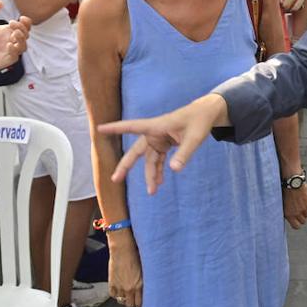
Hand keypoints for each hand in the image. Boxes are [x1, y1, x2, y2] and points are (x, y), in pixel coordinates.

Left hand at [0, 12, 30, 76]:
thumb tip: (0, 2)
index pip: (21, 27)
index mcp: (2, 31)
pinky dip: (14, 51)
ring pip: (22, 47)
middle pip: (25, 36)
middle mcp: (6, 41)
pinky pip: (14, 58)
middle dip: (23, 28)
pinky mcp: (0, 62)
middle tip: (12, 24)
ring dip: (22, 39)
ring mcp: (4, 52)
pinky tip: (8, 45)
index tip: (21, 17)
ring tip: (14, 33)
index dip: (25, 22)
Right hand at [101, 93, 227, 193]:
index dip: (116, 128)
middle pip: (136, 151)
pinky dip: (158, 170)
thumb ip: (184, 154)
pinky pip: (158, 160)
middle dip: (126, 166)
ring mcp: (159, 140)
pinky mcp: (165, 145)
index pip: (132, 127)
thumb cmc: (199, 121)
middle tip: (115, 179)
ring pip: (149, 160)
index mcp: (157, 126)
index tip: (99, 129)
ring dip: (150, 174)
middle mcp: (154, 133)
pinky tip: (158, 182)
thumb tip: (173, 170)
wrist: (207, 114)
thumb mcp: (195, 137)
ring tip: (152, 191)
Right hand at [106, 233, 143, 306]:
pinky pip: (113, 295)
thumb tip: (146, 289)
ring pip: (121, 301)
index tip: (140, 306)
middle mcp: (129, 288)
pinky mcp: (112, 283)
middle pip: (130, 305)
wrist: (122, 249)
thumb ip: (143, 282)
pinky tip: (119, 291)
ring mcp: (120, 287)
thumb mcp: (144, 270)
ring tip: (126, 297)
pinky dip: (116, 294)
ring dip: (124, 300)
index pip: (140, 303)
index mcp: (139, 285)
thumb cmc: (135, 255)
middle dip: (132, 305)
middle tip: (133, 303)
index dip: (140, 306)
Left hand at [283, 183, 306, 228]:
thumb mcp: (283, 204)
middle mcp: (297, 213)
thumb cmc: (285, 191)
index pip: (296, 227)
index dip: (297, 224)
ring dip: (306, 210)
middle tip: (299, 211)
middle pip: (303, 221)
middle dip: (302, 217)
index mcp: (289, 214)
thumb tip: (289, 217)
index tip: (297, 221)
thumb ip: (287, 212)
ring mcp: (304, 208)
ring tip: (302, 204)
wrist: (292, 182)